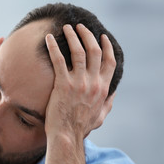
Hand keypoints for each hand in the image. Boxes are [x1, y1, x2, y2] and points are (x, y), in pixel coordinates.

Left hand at [44, 24, 116, 139]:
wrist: (66, 136)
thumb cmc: (81, 128)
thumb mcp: (101, 117)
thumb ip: (108, 103)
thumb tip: (114, 93)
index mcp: (103, 88)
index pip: (110, 61)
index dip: (107, 47)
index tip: (102, 37)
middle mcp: (94, 83)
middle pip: (95, 51)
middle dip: (88, 35)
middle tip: (80, 27)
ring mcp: (79, 83)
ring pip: (79, 51)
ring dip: (73, 36)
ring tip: (66, 28)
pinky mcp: (63, 84)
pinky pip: (58, 60)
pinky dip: (53, 47)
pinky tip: (49, 39)